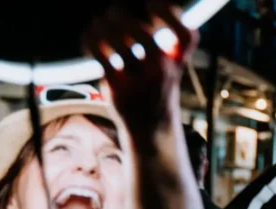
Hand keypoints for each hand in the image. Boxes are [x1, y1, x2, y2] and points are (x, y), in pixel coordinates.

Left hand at [83, 1, 198, 135]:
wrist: (152, 129)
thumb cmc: (157, 87)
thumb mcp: (171, 66)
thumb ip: (165, 42)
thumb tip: (131, 11)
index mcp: (177, 61)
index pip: (184, 34)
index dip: (170, 14)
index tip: (152, 3)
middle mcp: (162, 70)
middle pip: (142, 32)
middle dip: (121, 16)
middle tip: (112, 15)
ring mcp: (141, 81)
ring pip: (119, 41)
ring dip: (103, 27)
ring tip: (98, 25)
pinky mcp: (120, 90)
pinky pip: (101, 57)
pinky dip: (91, 42)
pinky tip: (90, 41)